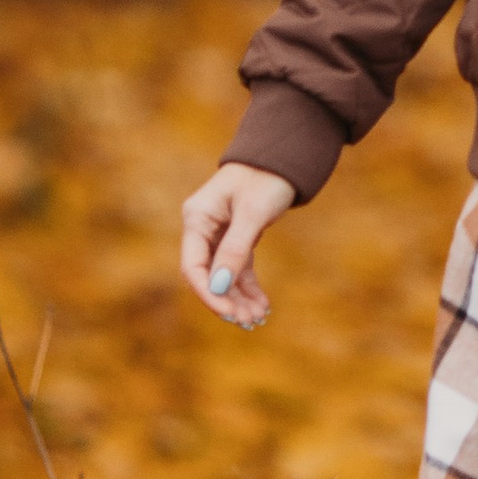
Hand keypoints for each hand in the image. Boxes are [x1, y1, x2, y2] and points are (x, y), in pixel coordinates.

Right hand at [179, 162, 297, 328]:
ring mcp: (218, 233)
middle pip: (207, 274)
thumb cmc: (266, 177)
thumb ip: (235, 249)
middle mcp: (203, 227)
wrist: (284, 156)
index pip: (193, 265)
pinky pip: (239, 268)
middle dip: (226, 300)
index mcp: (197, 217)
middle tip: (248, 322)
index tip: (229, 314)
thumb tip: (220, 286)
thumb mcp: (252, 213)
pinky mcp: (236, 237)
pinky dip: (249, 287)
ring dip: (239, 298)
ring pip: (224, 275)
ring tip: (258, 318)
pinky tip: (262, 305)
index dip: (209, 293)